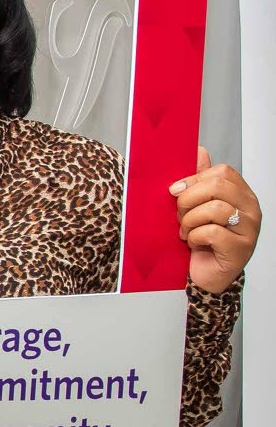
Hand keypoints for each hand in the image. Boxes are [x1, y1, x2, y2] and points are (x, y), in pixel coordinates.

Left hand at [171, 146, 260, 293]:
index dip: (193, 179)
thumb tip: (198, 150)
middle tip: (180, 215)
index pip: (222, 172)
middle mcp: (250, 209)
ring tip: (186, 232)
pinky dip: (194, 237)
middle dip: (189, 200)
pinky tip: (194, 244)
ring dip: (190, 221)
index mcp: (241, 194)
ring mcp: (248, 229)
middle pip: (218, 186)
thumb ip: (199, 180)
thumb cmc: (201, 240)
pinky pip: (212, 232)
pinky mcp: (239, 249)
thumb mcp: (196, 206)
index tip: (175, 192)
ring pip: (214, 208)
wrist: (205, 275)